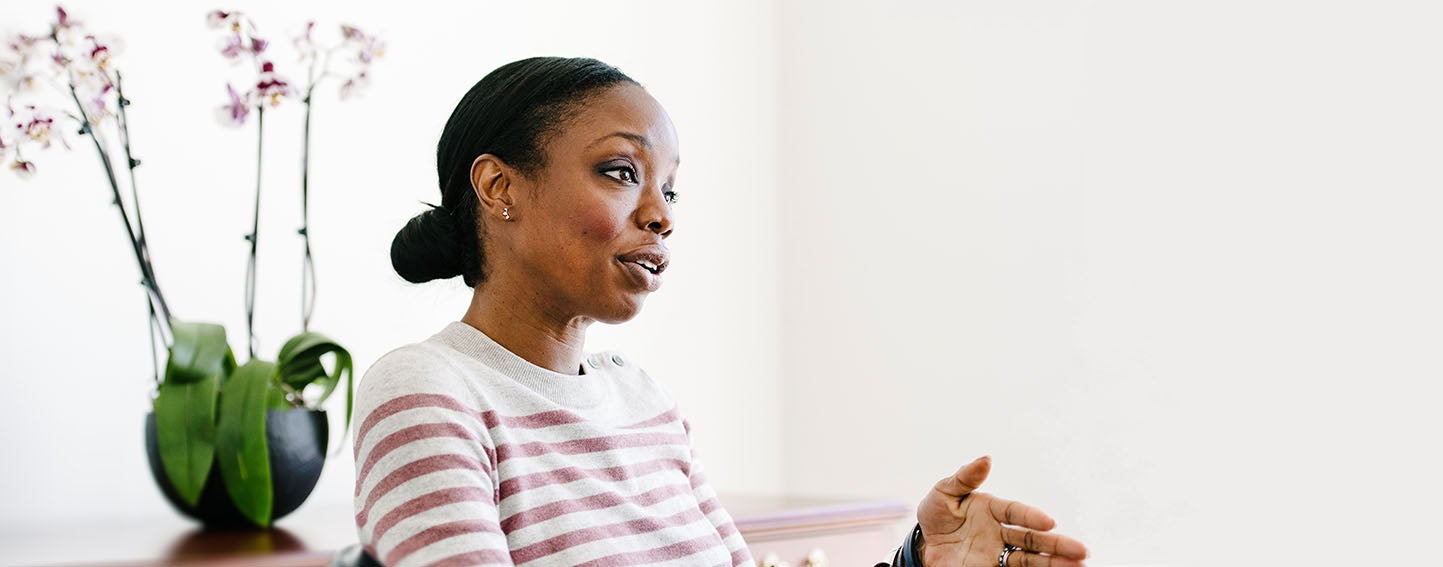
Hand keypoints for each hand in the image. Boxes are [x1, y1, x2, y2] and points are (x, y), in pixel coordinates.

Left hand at [914, 456, 1087, 566]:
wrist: (924, 546)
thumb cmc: (936, 515)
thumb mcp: (943, 492)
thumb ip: (964, 477)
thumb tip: (986, 458)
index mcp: (992, 508)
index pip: (1015, 512)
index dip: (1031, 516)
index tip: (1049, 522)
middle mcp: (1000, 531)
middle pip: (1032, 538)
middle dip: (1057, 545)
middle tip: (1082, 552)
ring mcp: (998, 553)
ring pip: (1030, 559)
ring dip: (1053, 562)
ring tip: (1078, 566)